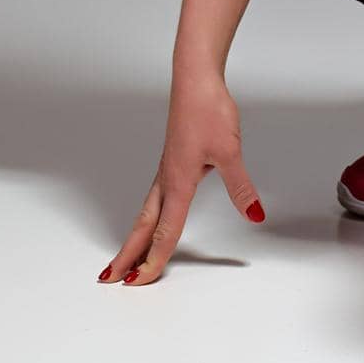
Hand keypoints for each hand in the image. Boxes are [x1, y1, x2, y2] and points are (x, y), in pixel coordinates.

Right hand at [97, 69, 264, 287]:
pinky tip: (151, 219)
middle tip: (109, 279)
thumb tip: (254, 214)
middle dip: (127, 255)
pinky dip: (145, 218)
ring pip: (145, 213)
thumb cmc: (208, 110)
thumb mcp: (229, 150)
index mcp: (179, 182)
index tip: (139, 283)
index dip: (153, 260)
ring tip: (122, 259)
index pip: (166, 231)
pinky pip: (153, 198)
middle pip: (143, 226)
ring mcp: (166, 170)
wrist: (195, 79)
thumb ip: (240, 187)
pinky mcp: (171, 160)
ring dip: (133, 238)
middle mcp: (167, 180)